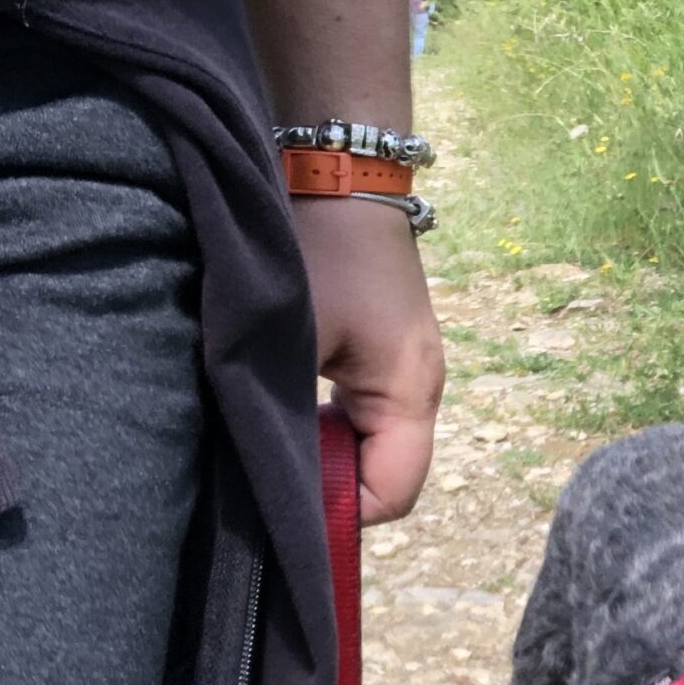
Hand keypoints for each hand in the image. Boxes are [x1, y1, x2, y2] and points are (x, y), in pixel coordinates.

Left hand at [294, 199, 444, 524]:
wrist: (339, 171)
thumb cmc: (317, 251)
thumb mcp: (291, 340)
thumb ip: (284, 416)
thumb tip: (261, 480)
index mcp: (410, 392)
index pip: (391, 495)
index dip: (338, 513)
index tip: (282, 500)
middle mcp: (422, 388)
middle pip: (385, 476)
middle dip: (329, 484)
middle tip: (270, 465)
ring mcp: (408, 369)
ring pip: (372, 446)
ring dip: (325, 450)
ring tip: (275, 432)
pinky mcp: (387, 350)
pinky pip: (365, 415)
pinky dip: (327, 423)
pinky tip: (290, 403)